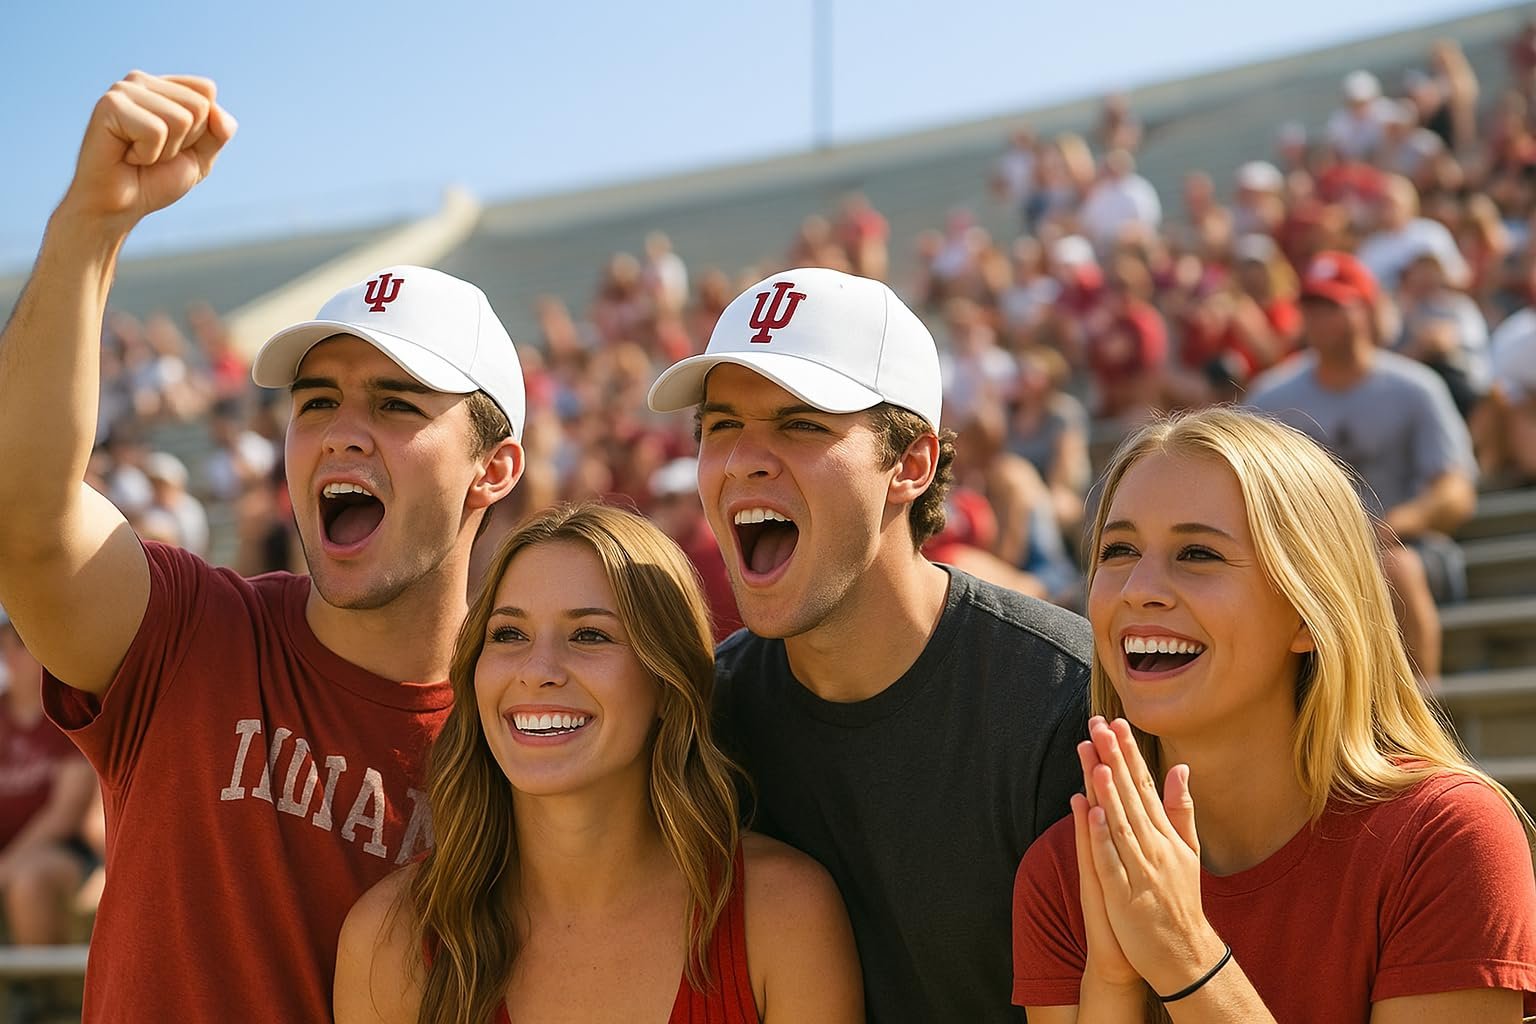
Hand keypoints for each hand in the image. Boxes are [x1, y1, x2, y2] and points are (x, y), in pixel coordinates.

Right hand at [60, 72, 236, 233]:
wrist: (120, 205)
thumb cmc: (155, 179)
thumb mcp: (200, 156)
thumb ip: (219, 132)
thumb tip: (219, 114)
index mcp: (161, 86)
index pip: (206, 90)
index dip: (200, 129)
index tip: (173, 144)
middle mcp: (140, 81)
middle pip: (198, 105)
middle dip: (184, 141)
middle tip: (153, 152)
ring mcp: (123, 90)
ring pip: (180, 119)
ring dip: (165, 150)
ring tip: (139, 154)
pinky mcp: (110, 105)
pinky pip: (156, 131)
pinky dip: (148, 154)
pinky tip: (127, 156)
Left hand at [1080, 716, 1225, 996]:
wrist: (1184, 954)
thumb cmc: (1180, 899)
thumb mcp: (1188, 851)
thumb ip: (1180, 809)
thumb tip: (1180, 769)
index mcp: (1166, 835)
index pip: (1146, 786)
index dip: (1131, 754)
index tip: (1117, 723)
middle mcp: (1155, 847)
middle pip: (1132, 797)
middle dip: (1116, 759)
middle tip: (1100, 725)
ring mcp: (1141, 871)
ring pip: (1121, 824)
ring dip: (1109, 792)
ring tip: (1099, 759)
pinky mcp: (1125, 895)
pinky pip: (1111, 862)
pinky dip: (1102, 837)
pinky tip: (1092, 812)